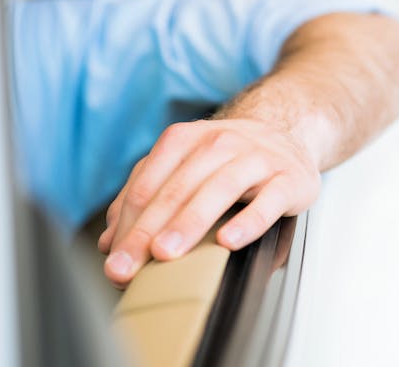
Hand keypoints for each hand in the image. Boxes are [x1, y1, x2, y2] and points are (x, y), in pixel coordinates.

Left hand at [98, 118, 320, 286]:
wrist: (286, 132)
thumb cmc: (230, 157)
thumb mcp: (186, 165)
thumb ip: (147, 196)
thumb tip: (110, 241)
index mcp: (188, 139)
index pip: (149, 183)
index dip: (128, 223)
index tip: (115, 260)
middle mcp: (221, 143)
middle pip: (178, 188)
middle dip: (148, 230)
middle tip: (128, 266)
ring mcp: (257, 158)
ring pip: (219, 189)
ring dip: (189, 223)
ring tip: (166, 253)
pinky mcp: (288, 179)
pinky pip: (267, 202)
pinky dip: (247, 222)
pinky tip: (229, 241)